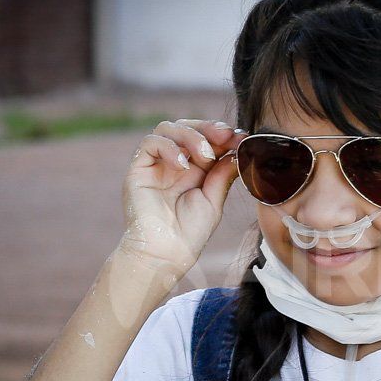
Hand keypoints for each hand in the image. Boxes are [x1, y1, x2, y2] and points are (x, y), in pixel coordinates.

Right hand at [117, 119, 245, 274]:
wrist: (166, 254)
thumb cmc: (190, 232)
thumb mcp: (214, 199)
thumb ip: (223, 174)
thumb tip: (239, 150)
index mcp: (195, 169)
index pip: (207, 139)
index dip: (224, 134)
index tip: (242, 137)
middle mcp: (175, 162)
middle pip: (188, 127)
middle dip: (208, 127)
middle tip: (225, 136)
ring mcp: (156, 164)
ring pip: (169, 129)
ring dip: (191, 136)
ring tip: (205, 156)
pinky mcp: (139, 169)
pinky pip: (150, 143)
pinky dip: (169, 148)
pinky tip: (183, 166)